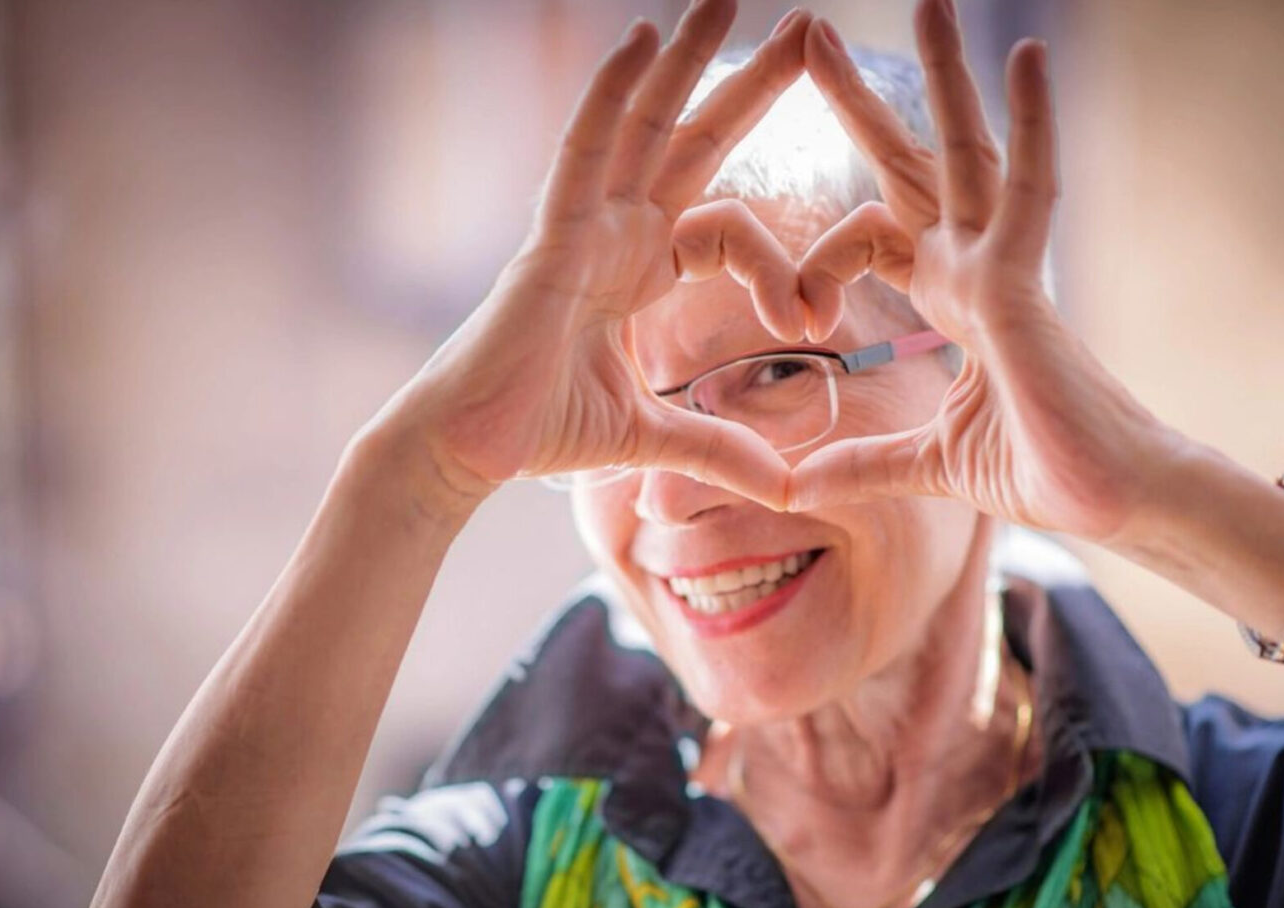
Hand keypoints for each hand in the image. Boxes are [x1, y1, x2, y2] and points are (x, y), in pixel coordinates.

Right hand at [393, 1, 812, 513]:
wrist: (468, 452)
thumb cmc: (539, 431)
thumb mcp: (652, 436)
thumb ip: (718, 447)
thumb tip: (786, 485)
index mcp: (639, 271)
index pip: (728, 228)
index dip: (780, 263)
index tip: (814, 316)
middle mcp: (614, 234)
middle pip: (692, 141)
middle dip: (749, 85)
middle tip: (806, 27)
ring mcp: (580, 227)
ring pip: (641, 126)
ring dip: (683, 60)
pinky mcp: (549, 239)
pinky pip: (582, 152)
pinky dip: (609, 96)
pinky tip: (638, 41)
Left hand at [785, 0, 1181, 543]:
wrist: (1114, 505)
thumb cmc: (1042, 472)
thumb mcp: (924, 464)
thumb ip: (860, 463)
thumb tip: (791, 487)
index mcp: (951, 300)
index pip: (871, 237)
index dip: (817, 262)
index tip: (792, 318)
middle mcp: (975, 270)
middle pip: (911, 166)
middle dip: (862, 105)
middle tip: (814, 36)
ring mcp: (1003, 270)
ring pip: (968, 153)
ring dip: (944, 77)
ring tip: (930, 1)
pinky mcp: (1028, 288)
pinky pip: (1029, 190)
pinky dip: (1030, 123)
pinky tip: (1023, 52)